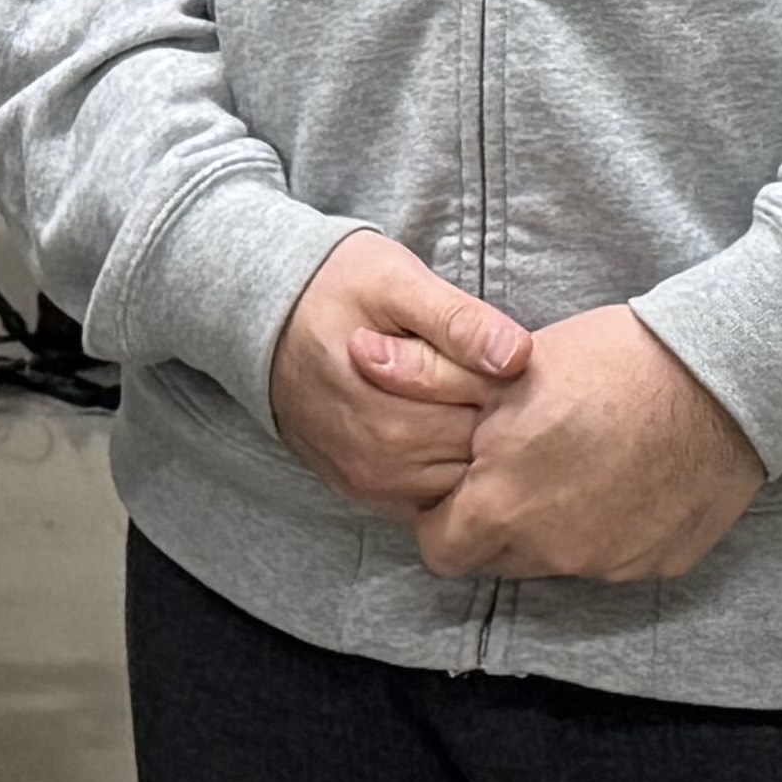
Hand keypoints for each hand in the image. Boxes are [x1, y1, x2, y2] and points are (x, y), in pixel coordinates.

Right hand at [266, 231, 531, 521]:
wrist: (263, 313)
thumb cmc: (335, 287)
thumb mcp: (396, 282)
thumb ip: (458, 320)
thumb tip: (518, 356)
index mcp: (394, 405)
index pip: (490, 412)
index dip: (507, 381)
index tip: (500, 351)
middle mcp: (380, 456)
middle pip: (478, 452)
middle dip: (494, 416)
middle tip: (484, 371)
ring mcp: (370, 481)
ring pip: (459, 481)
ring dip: (471, 445)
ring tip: (462, 395)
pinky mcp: (363, 490)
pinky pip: (430, 498)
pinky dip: (446, 469)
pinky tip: (440, 427)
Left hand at [407, 301, 767, 587]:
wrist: (723, 379)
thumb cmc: (610, 361)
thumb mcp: (506, 366)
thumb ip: (424, 376)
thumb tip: (356, 355)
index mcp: (502, 508)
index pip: (440, 548)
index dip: (444, 512)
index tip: (465, 474)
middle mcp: (553, 552)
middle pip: (497, 558)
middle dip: (496, 520)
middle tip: (520, 463)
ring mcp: (609, 565)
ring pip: (556, 560)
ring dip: (553, 524)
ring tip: (577, 460)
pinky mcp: (657, 565)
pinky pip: (614, 558)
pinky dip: (610, 526)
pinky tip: (625, 474)